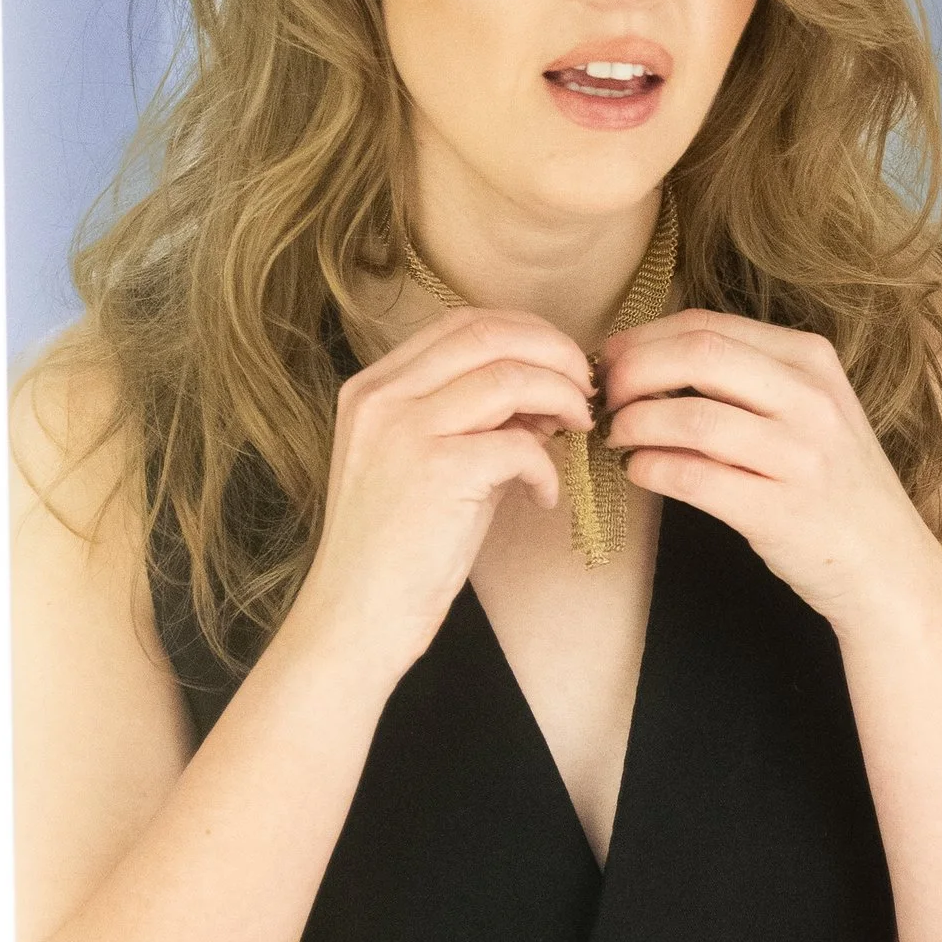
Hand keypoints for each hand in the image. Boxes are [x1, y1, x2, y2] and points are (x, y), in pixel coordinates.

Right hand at [289, 306, 596, 682]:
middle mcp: (382, 396)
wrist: (356, 617)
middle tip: (585, 388)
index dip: (525, 334)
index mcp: (373, 387)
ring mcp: (405, 430)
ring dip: (560, 397)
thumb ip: (475, 423)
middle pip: (488, 333)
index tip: (559, 365)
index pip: (461, 324)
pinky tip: (543, 498)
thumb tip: (542, 400)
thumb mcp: (427, 466)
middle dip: (554, 352)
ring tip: (576, 431)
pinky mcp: (436, 471)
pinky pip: (519, 444)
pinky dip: (546, 468)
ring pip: (509, 375)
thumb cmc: (397, 551)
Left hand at [603, 307, 937, 625]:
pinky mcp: (780, 513)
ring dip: (633, 425)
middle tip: (606, 399)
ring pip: (688, 417)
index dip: (643, 340)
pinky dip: (649, 469)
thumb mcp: (811, 410)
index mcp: (812, 360)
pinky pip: (692, 478)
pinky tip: (641, 471)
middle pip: (695, 355)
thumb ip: (749, 378)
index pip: (707, 326)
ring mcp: (799, 457)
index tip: (613, 362)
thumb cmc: (835, 487)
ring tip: (618, 438)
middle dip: (632, 372)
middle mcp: (811, 400)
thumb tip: (649, 359)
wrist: (888, 567)